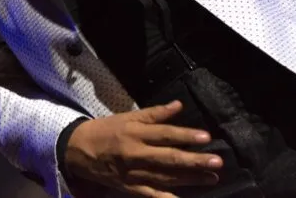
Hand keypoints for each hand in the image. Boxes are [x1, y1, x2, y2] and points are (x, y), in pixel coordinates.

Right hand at [63, 100, 221, 196]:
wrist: (78, 150)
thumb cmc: (106, 130)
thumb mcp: (128, 117)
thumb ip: (155, 113)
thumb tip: (179, 105)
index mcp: (135, 132)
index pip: (165, 133)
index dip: (185, 135)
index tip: (206, 137)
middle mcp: (136, 153)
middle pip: (169, 158)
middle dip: (194, 161)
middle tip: (217, 161)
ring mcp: (134, 173)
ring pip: (166, 177)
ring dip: (190, 179)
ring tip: (212, 178)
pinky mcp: (131, 188)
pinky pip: (152, 195)